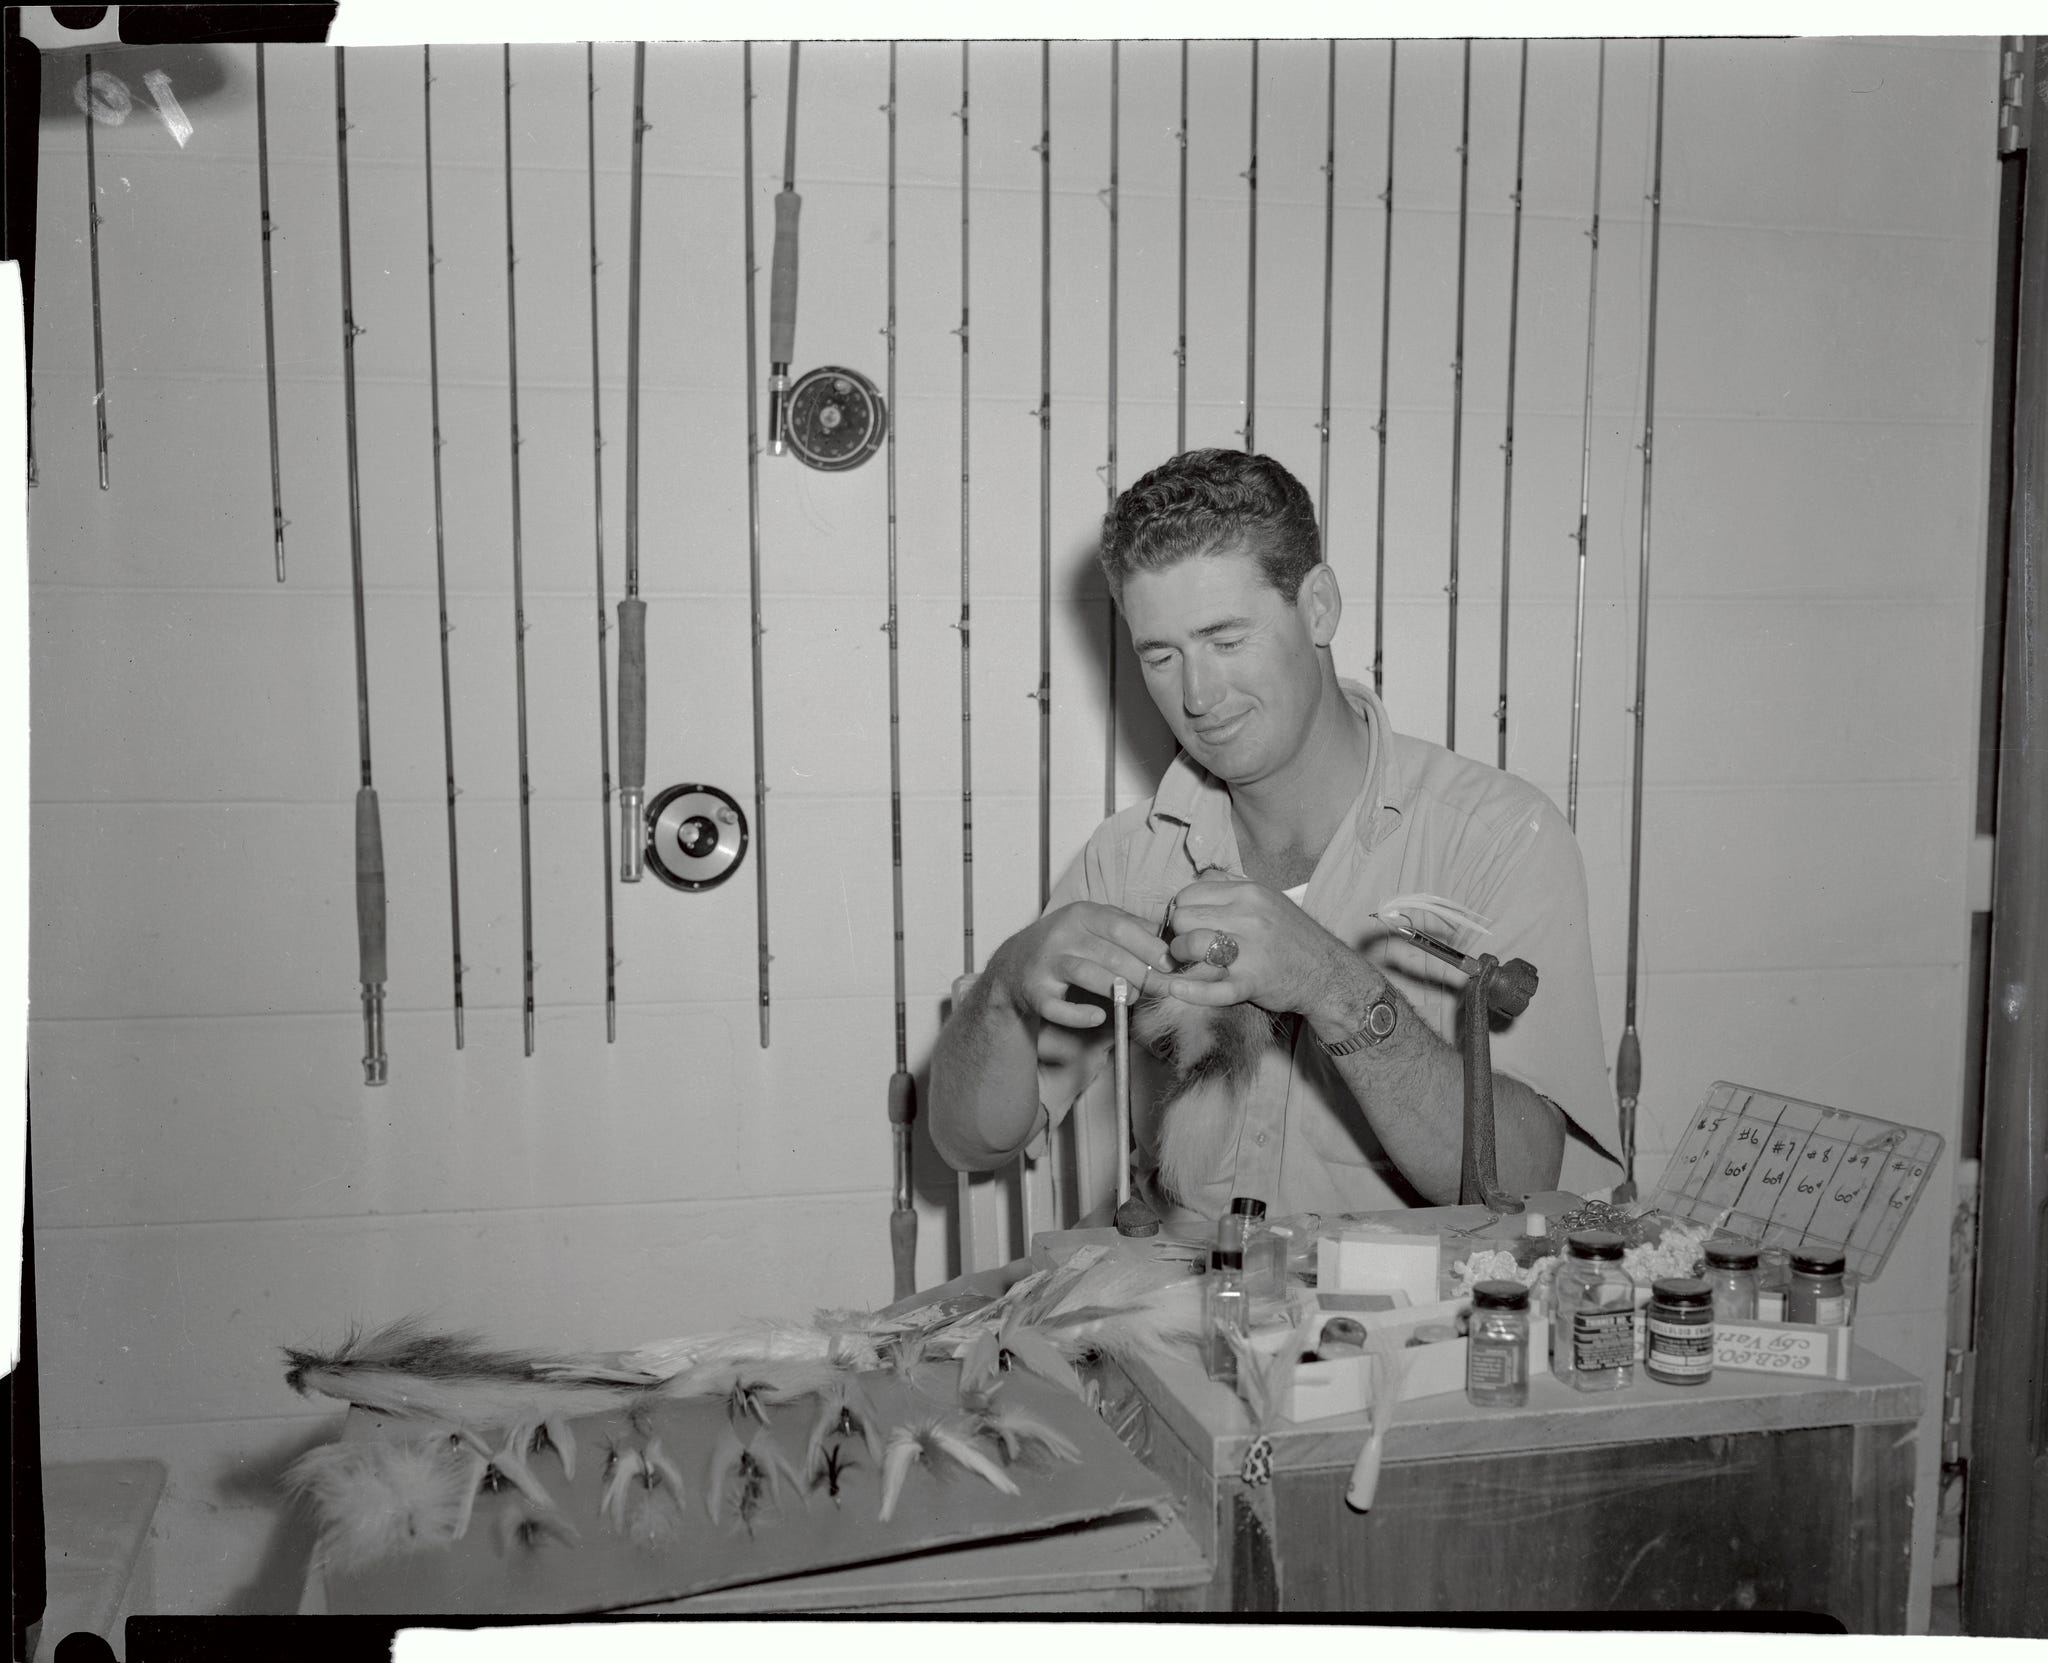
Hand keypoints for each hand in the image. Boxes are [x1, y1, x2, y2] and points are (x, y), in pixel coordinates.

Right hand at [994, 901, 1179, 1028]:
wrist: (1014, 964)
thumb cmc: (1066, 944)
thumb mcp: (1093, 923)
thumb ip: (1129, 926)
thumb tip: (1167, 939)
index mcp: (1081, 914)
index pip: (1121, 928)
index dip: (1149, 947)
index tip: (1169, 964)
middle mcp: (1061, 935)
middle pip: (1109, 954)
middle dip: (1141, 974)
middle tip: (1159, 988)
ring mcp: (1046, 964)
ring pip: (1087, 974)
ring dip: (1116, 989)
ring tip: (1132, 998)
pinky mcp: (1035, 992)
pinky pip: (1059, 1007)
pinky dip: (1081, 1016)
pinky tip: (1099, 1016)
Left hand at [1160, 878, 1357, 1021]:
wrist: (1328, 972)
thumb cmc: (1291, 936)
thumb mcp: (1267, 899)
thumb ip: (1231, 887)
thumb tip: (1195, 882)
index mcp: (1249, 893)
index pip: (1189, 894)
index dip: (1181, 909)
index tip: (1187, 923)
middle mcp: (1249, 917)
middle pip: (1185, 918)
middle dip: (1178, 932)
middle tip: (1185, 944)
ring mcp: (1251, 950)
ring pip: (1192, 945)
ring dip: (1181, 956)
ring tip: (1187, 962)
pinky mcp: (1252, 982)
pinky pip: (1212, 988)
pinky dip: (1191, 991)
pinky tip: (1178, 988)